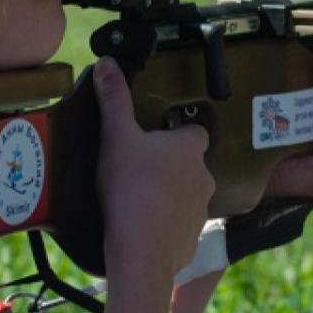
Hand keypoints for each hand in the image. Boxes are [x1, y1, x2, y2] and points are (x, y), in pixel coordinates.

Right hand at [93, 57, 213, 277]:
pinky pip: (178, 228)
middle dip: (169, 168)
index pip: (193, 132)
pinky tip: (140, 228)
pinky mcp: (191, 240)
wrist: (140, 250)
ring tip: (136, 201)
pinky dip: (164, 227)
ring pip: (186, 197)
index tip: (153, 139)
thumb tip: (109, 63)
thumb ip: (113, 99)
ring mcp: (200, 211)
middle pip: (189, 166)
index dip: (174, 134)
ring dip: (168, 197)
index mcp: (190, 149)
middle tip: (138, 171)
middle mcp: (203, 178)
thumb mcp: (116, 136)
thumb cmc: (131, 188)